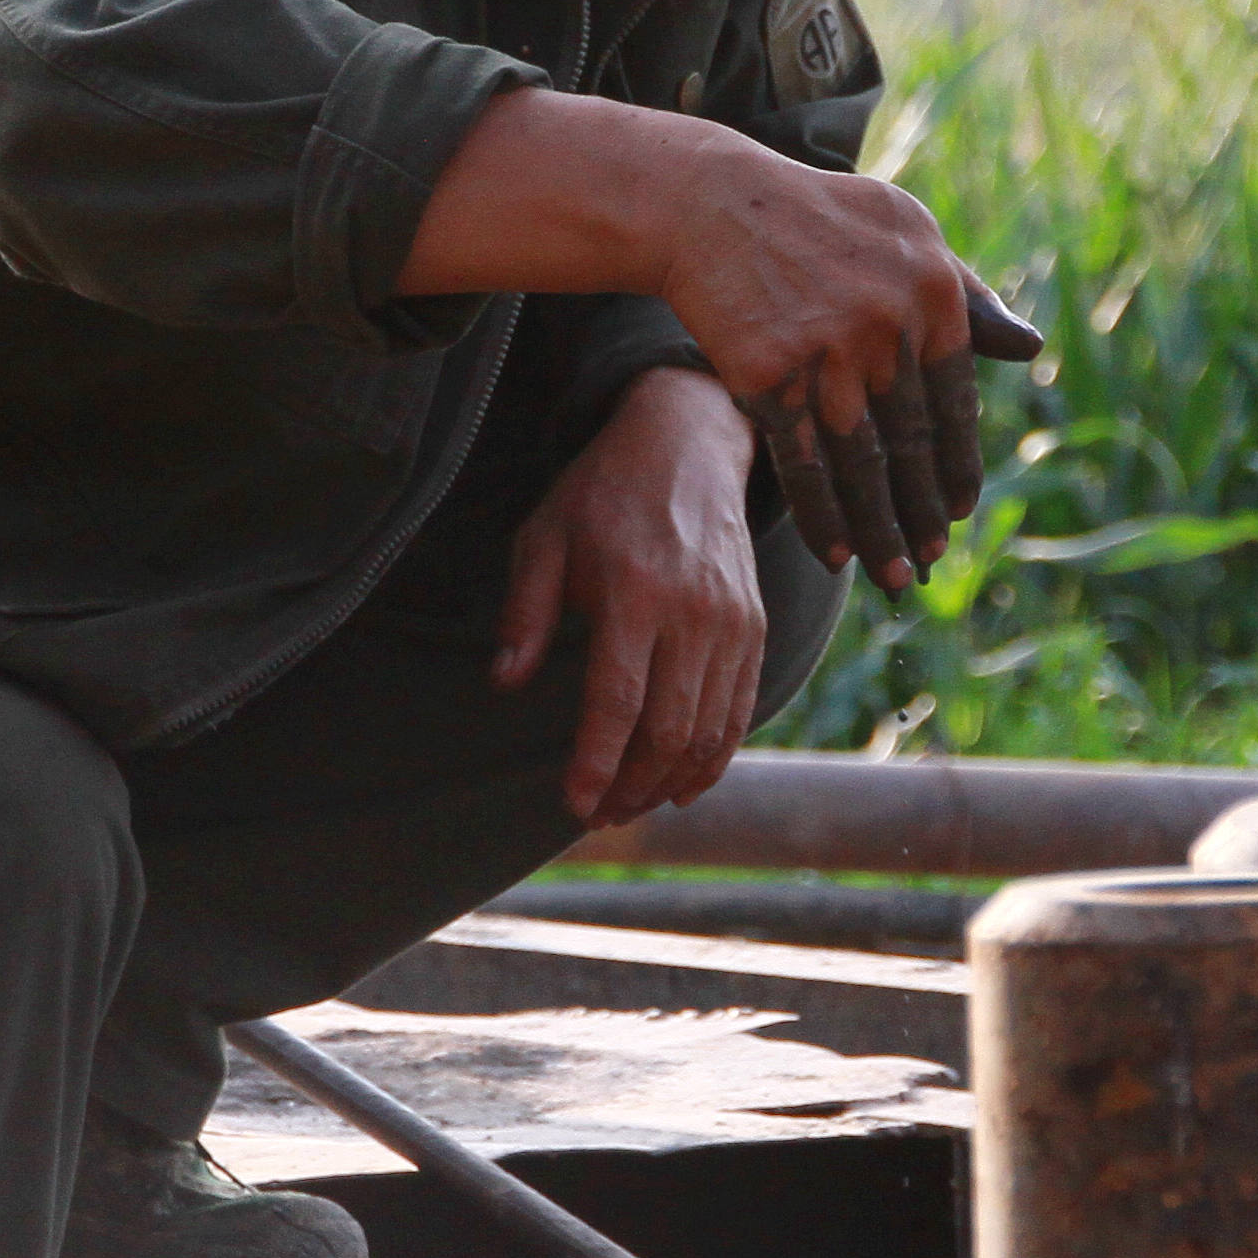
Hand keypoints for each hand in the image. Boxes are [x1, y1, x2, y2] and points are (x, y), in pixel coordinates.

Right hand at [395, 91, 1036, 590]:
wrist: (713, 206)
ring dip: (881, 531)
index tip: (957, 509)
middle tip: (932, 559)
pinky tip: (836, 554)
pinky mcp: (771, 376)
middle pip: (911, 444)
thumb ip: (966, 293)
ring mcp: (829, 355)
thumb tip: (1030, 349)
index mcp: (934, 291)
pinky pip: (805, 464)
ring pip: (864, 466)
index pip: (954, 401)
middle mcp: (889, 327)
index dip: (956, 463)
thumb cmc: (816, 217)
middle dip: (922, 512)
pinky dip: (822, 515)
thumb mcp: (904, 231)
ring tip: (895, 578)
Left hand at [497, 366, 766, 828]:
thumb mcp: (545, 536)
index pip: (618, 701)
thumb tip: (503, 683)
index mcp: (635, 592)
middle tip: (599, 814)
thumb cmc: (603, 492)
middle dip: (633, 786)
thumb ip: (525, 612)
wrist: (689, 443)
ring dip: (670, 781)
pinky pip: (739, 710)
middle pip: (669, 729)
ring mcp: (732, 622)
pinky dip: (714, 756)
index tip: (574, 805)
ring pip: (709, 730)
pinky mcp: (754, 626)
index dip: (596, 763)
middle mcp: (693, 613)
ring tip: (632, 804)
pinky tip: (681, 781)